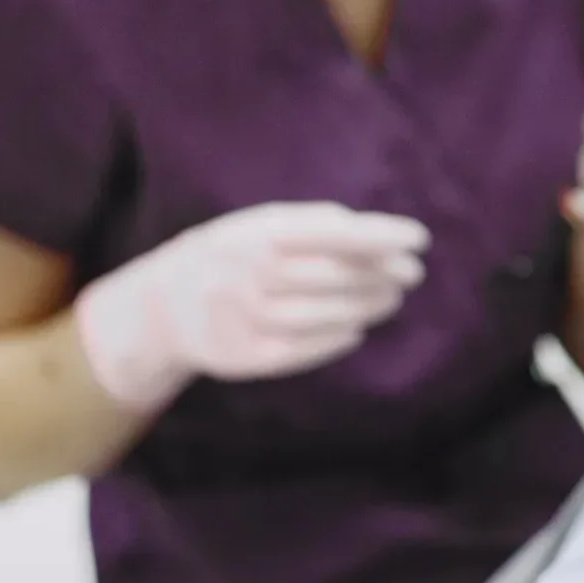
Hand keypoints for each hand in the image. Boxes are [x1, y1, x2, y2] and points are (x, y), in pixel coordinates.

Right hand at [73, 202, 428, 412]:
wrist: (163, 305)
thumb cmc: (233, 254)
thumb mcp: (263, 225)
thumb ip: (319, 226)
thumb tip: (381, 237)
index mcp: (257, 234)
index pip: (332, 232)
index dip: (381, 235)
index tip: (420, 239)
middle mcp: (250, 275)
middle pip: (335, 276)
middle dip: (383, 273)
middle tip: (412, 273)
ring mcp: (247, 319)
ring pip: (326, 315)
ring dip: (368, 306)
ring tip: (390, 298)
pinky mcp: (247, 357)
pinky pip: (305, 351)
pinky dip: (337, 339)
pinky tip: (356, 328)